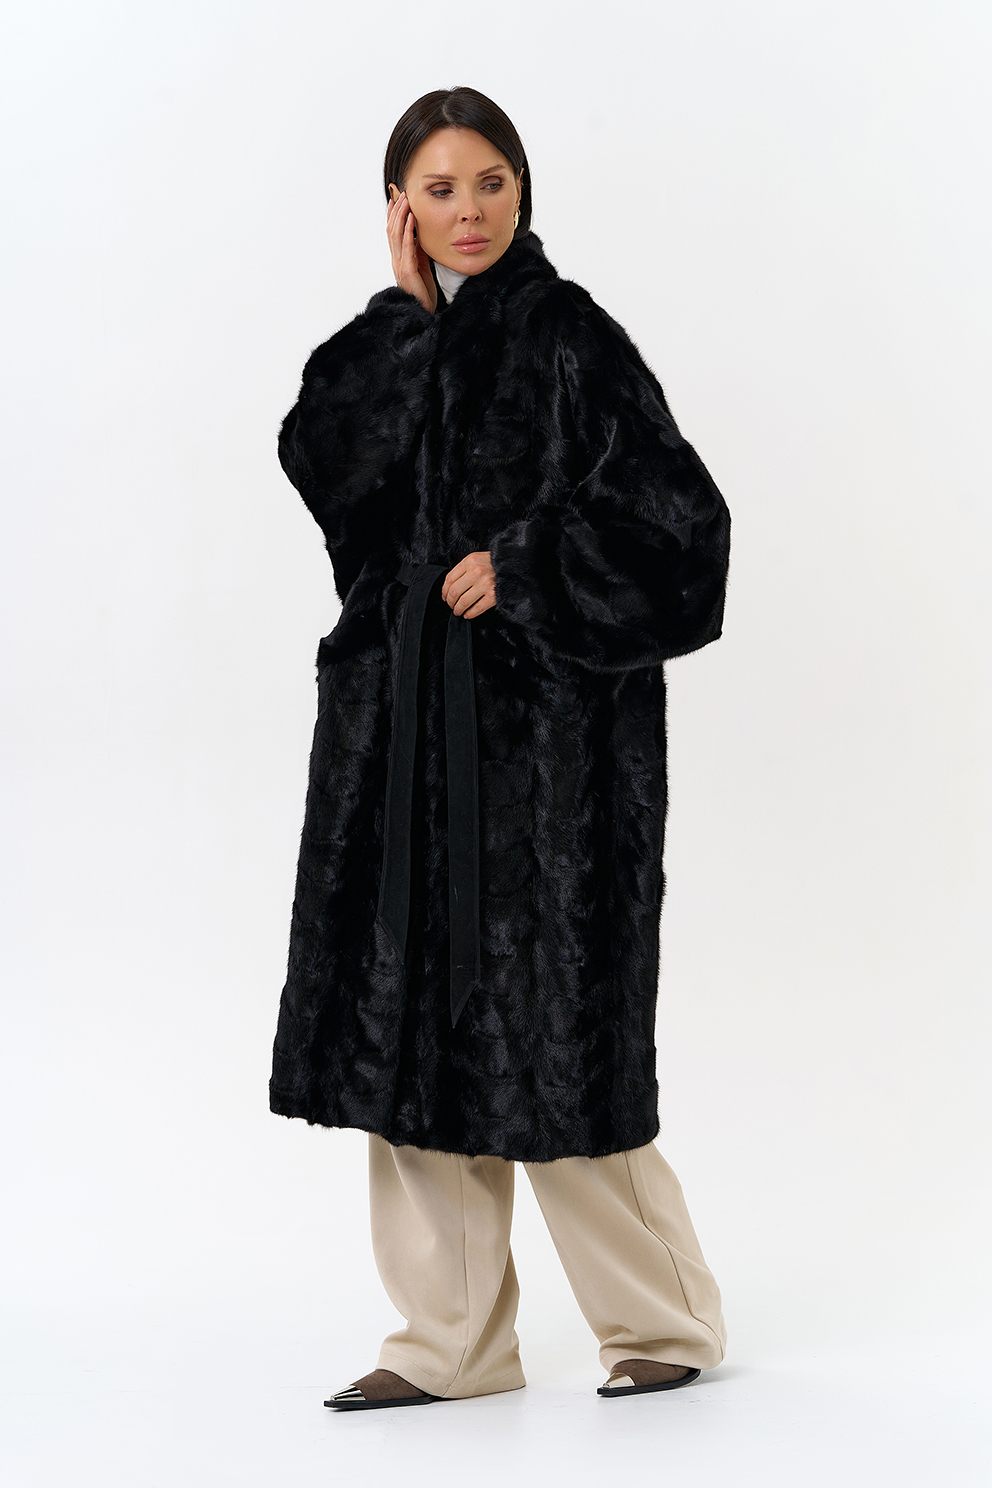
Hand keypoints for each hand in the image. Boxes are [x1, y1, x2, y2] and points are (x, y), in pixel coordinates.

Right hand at [386, 187, 436, 314]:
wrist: (423, 311)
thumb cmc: (423, 292)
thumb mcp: (422, 266)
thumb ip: (419, 251)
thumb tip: (420, 235)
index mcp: (399, 258)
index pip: (393, 232)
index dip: (393, 215)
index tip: (396, 198)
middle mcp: (396, 260)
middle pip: (391, 229)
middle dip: (396, 210)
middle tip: (402, 194)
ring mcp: (400, 265)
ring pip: (396, 235)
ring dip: (401, 216)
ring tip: (406, 201)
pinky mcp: (407, 271)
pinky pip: (407, 247)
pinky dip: (408, 231)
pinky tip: (412, 219)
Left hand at [442, 552, 495, 618]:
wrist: (514, 565)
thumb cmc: (494, 562)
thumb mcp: (477, 558)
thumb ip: (464, 569)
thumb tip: (449, 587)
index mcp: (470, 561)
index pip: (449, 579)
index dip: (444, 591)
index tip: (444, 597)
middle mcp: (477, 572)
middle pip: (454, 592)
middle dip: (450, 602)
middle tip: (451, 605)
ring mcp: (486, 584)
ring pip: (463, 602)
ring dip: (458, 609)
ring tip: (458, 611)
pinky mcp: (494, 595)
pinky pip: (477, 608)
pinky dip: (470, 614)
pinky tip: (467, 614)